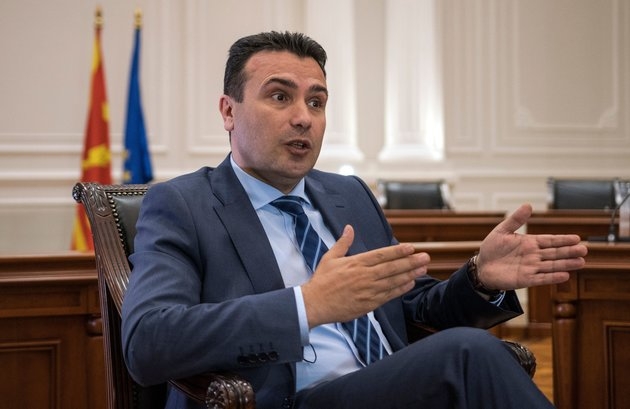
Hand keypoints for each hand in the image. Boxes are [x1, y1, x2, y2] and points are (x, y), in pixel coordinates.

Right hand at [301, 225, 429, 327]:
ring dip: (410, 274)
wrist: (315, 304)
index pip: (381, 255)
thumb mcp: (330, 258)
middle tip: (426, 257)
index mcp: (356, 263)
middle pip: (392, 268)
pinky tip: (410, 284)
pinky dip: (400, 290)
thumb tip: (349, 228)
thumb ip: (343, 243)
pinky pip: (388, 295)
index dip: (398, 251)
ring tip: (423, 268)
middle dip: (410, 262)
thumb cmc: (322, 280)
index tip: (411, 247)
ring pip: (393, 281)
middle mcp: (364, 276)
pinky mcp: (368, 304)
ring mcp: (368, 290)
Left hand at [476, 204, 587, 290]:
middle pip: (555, 253)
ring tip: (580, 262)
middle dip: (569, 251)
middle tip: (584, 249)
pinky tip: (565, 275)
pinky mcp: (526, 279)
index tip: (577, 238)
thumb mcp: (502, 231)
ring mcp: (531, 268)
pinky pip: (542, 278)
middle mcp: (533, 255)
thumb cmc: (491, 249)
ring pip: (552, 265)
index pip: (550, 240)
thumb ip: (516, 220)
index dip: (563, 239)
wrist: (481, 267)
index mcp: (530, 243)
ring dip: (566, 264)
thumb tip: (528, 205)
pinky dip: (552, 277)